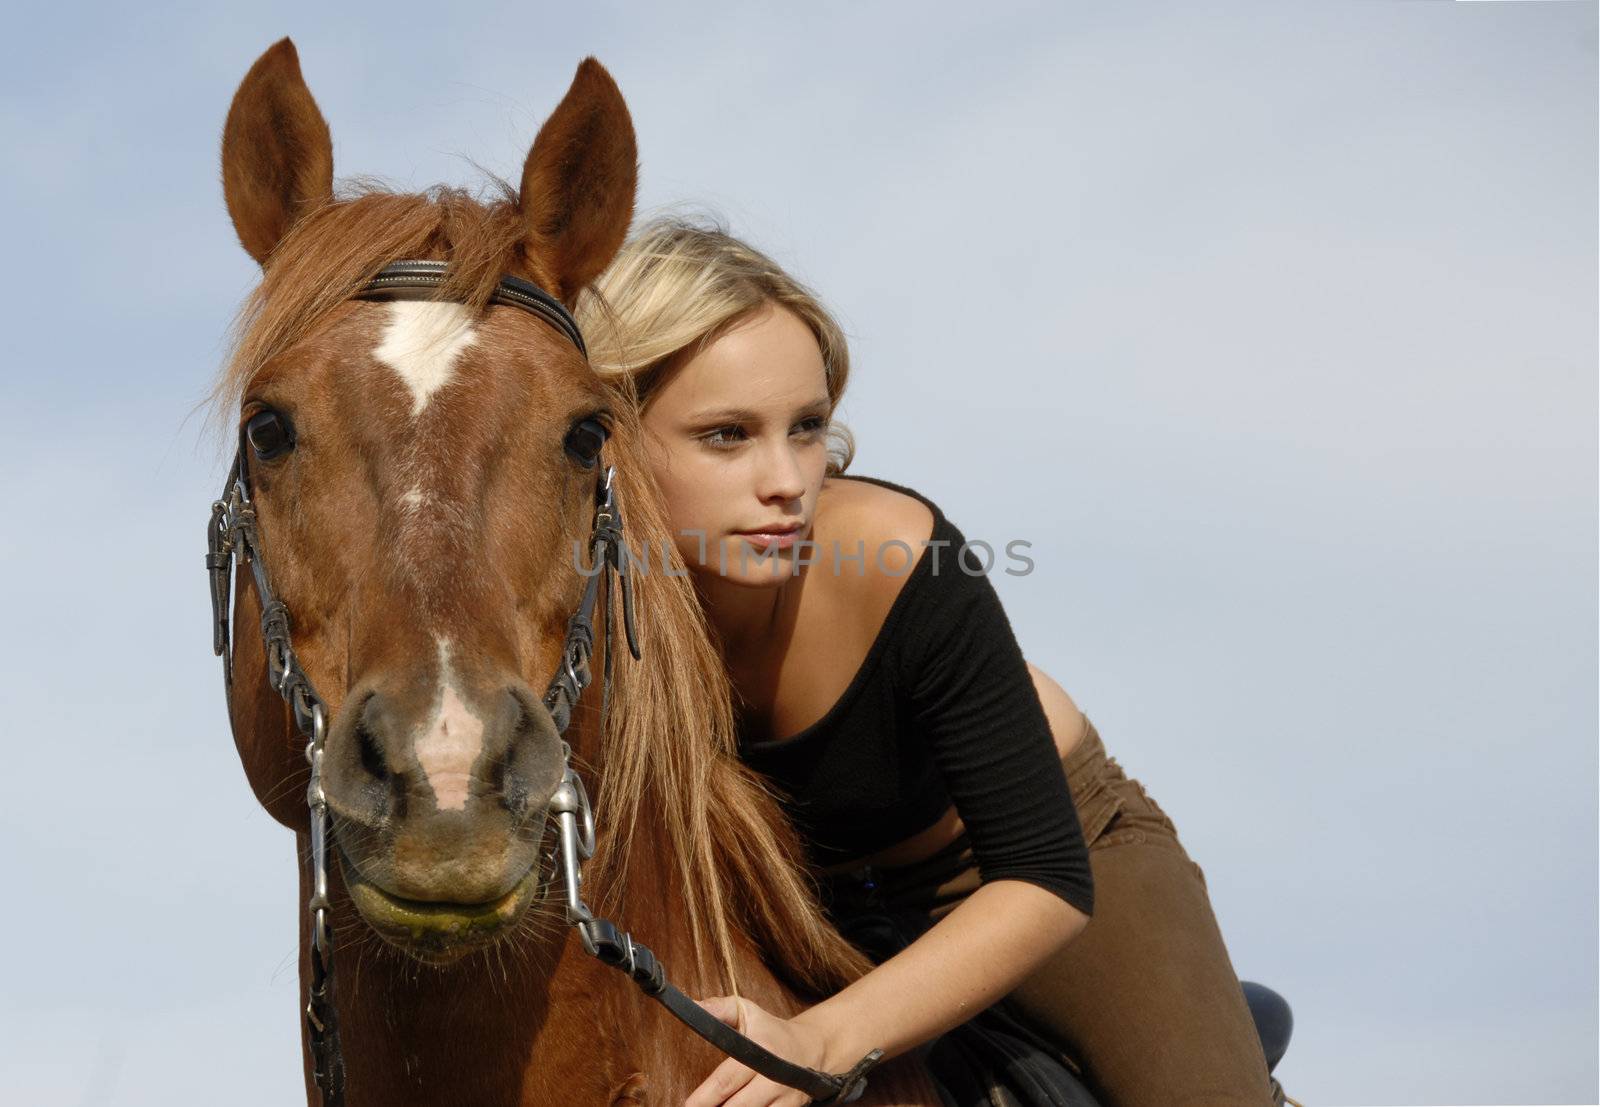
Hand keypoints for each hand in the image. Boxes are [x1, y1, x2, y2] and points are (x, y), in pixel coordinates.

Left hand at [682, 995, 834, 1106]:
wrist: (812, 1048)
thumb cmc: (771, 1031)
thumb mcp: (748, 1012)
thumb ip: (719, 1009)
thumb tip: (692, 1005)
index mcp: (761, 1050)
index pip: (727, 1080)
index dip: (705, 1096)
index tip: (689, 1104)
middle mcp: (774, 1076)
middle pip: (737, 1106)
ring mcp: (785, 1097)